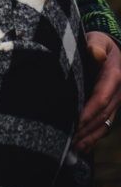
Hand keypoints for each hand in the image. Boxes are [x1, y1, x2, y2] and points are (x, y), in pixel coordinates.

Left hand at [74, 31, 119, 150]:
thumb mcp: (98, 39)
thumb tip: (95, 53)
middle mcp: (117, 93)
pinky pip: (104, 125)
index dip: (89, 111)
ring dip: (90, 137)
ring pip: (104, 123)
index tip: (76, 121)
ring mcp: (115, 102)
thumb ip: (96, 45)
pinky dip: (94, 137)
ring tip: (74, 147)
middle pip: (103, 115)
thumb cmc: (99, 43)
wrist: (109, 49)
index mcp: (115, 76)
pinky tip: (81, 147)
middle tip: (70, 139)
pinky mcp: (110, 108)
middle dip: (87, 128)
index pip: (102, 97)